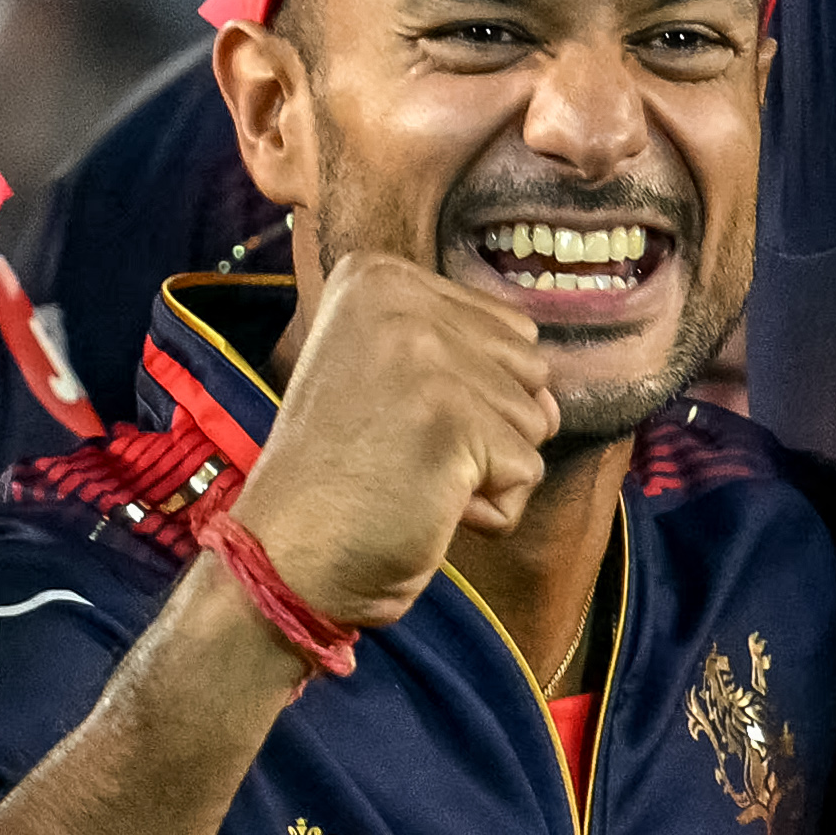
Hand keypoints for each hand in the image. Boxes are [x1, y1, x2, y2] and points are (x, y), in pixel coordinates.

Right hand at [230, 254, 560, 639]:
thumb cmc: (341, 475)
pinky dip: (490, 508)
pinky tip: (424, 508)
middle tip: (400, 452)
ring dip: (488, 468)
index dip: (468, 393)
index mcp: (376, 277)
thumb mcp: (388, 377)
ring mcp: (424, 358)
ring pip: (535, 419)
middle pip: (530, 367)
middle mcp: (398, 301)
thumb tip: (554, 401)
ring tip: (410, 477)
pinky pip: (527, 471)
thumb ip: (474, 360)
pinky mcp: (451, 421)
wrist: (281, 557)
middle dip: (486, 426)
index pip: (509, 330)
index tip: (390, 415)